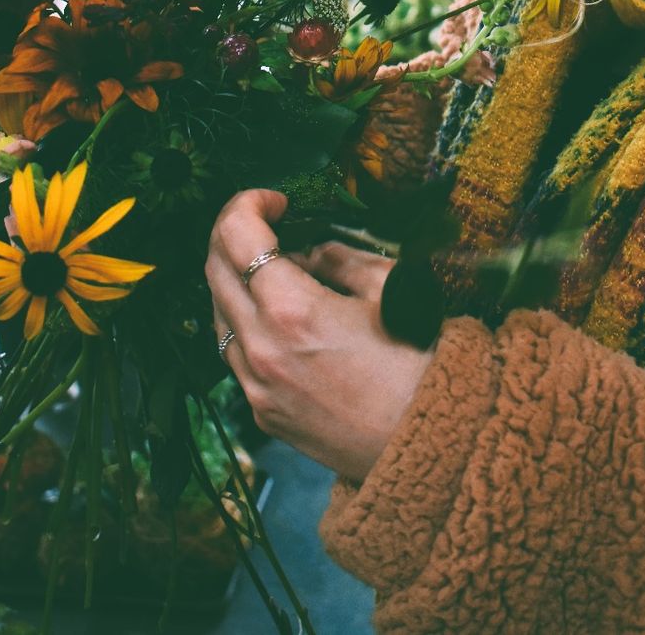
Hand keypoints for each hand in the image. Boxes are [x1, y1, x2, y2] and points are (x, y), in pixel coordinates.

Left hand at [206, 188, 433, 481]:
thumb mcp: (387, 287)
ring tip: (274, 268)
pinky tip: (277, 315)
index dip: (249, 202)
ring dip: (235, 277)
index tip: (276, 199)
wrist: (428, 445)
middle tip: (267, 221)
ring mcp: (255, 386)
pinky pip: (234, 353)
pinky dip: (244, 320)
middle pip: (215, 269)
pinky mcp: (262, 412)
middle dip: (234, 233)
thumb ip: (340, 258)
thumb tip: (312, 251)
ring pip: (217, 312)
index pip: (237, 236)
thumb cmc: (417, 364)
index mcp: (291, 311)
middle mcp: (261, 348)